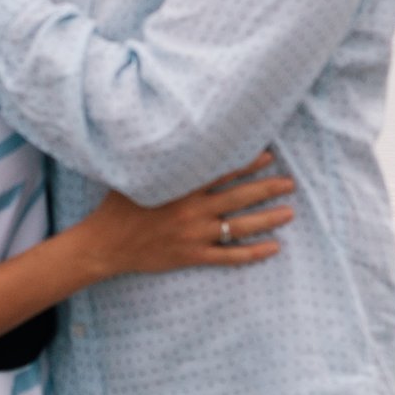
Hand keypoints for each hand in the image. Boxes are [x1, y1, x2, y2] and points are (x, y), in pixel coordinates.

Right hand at [72, 152, 294, 281]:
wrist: (105, 245)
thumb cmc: (117, 207)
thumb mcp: (136, 177)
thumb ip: (158, 162)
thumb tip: (172, 138)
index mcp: (180, 188)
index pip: (221, 171)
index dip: (247, 163)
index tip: (268, 155)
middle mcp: (192, 210)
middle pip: (239, 197)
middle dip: (267, 188)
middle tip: (289, 182)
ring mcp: (195, 235)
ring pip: (240, 226)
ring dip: (267, 218)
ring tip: (289, 212)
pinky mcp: (193, 256)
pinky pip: (229, 256)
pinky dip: (252, 253)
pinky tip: (273, 248)